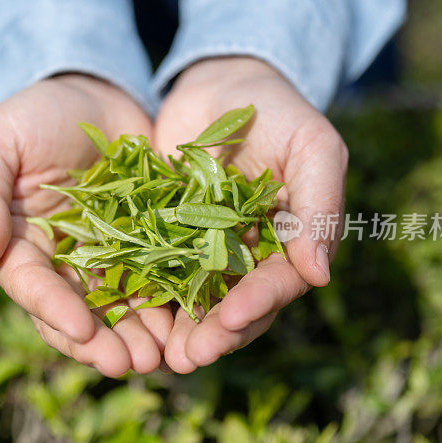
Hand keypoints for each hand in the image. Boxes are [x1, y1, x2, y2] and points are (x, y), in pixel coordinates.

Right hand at [0, 74, 173, 375]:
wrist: (92, 92)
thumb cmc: (33, 114)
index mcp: (21, 246)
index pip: (34, 288)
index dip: (56, 312)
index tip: (83, 330)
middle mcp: (62, 263)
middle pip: (78, 313)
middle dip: (102, 342)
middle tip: (132, 364)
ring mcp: (106, 257)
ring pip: (120, 307)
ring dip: (139, 335)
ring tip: (164, 357)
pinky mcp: (146, 245)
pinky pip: (157, 279)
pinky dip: (170, 304)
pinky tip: (189, 323)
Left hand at [153, 57, 347, 372]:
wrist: (220, 84)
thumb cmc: (277, 110)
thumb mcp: (312, 146)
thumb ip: (319, 205)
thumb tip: (320, 276)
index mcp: (286, 243)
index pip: (277, 283)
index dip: (257, 304)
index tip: (230, 319)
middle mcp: (245, 257)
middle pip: (233, 306)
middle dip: (213, 334)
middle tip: (187, 358)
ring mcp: (202, 251)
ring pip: (192, 300)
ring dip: (176, 330)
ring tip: (156, 355)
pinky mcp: (162, 238)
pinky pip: (152, 270)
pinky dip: (142, 294)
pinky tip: (121, 314)